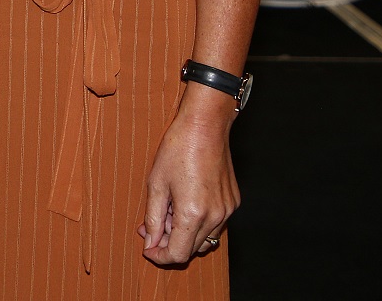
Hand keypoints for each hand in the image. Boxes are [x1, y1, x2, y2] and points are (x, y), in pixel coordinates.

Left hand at [137, 92, 238, 264]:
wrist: (205, 126)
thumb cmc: (177, 149)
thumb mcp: (156, 184)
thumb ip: (152, 218)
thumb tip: (150, 242)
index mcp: (193, 214)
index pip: (178, 254)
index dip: (160, 256)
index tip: (147, 248)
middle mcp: (215, 217)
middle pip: (191, 249)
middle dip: (168, 242)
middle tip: (150, 226)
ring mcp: (228, 210)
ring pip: (204, 239)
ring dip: (183, 233)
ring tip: (167, 211)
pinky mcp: (233, 202)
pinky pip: (215, 224)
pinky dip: (198, 222)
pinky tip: (184, 203)